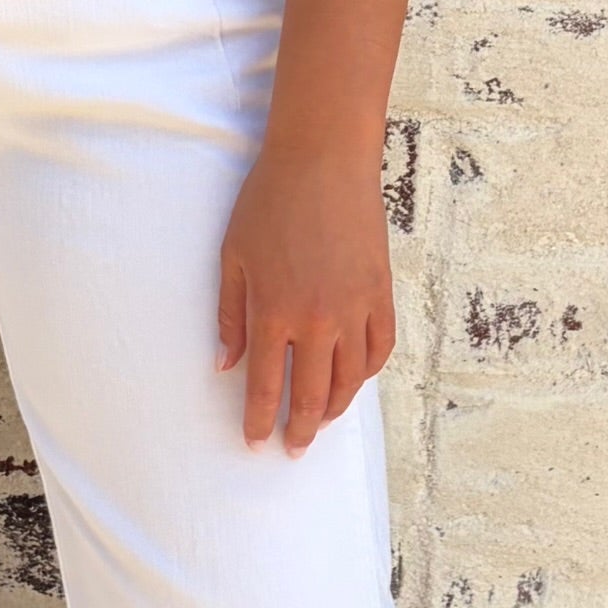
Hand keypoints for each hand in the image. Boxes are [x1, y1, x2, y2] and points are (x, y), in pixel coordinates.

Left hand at [217, 138, 394, 449]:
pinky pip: (379, 348)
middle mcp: (317, 319)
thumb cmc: (269, 201)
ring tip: (323, 422)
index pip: (265, 385)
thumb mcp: (233, 256)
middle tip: (293, 448)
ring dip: (335, 408)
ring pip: (351, 379)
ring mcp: (355, 307)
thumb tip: (226, 365)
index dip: (259, 420)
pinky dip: (367, 373)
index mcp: (274, 311)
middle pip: (312, 394)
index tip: (255, 442)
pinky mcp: (381, 292)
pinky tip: (354, 380)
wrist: (324, 159)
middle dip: (300, 429)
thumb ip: (230, 316)